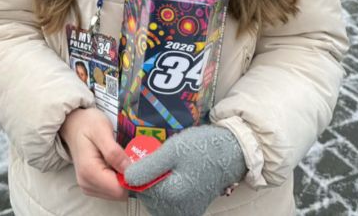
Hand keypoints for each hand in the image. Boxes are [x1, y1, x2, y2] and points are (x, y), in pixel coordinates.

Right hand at [59, 108, 129, 200]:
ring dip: (123, 179)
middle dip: (128, 178)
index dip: (132, 178)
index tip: (138, 162)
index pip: (119, 190)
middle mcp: (87, 184)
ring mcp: (88, 187)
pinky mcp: (91, 186)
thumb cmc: (88, 124)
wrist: (74, 125)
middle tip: (129, 158)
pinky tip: (115, 164)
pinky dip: (117, 179)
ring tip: (121, 160)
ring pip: (116, 193)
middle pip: (118, 194)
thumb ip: (114, 152)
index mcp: (89, 172)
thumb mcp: (102, 131)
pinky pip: (111, 190)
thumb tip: (129, 170)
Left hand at [123, 125, 245, 215]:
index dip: (141, 170)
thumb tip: (127, 178)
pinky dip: (168, 190)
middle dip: (150, 178)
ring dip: (158, 184)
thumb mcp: (172, 150)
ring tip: (171, 168)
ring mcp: (185, 212)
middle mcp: (178, 210)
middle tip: (162, 161)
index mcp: (172, 195)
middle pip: (148, 195)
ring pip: (157, 200)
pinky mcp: (191, 211)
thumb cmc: (203, 148)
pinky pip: (169, 203)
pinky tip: (176, 176)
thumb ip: (148, 167)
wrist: (230, 153)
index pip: (140, 187)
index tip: (150, 157)